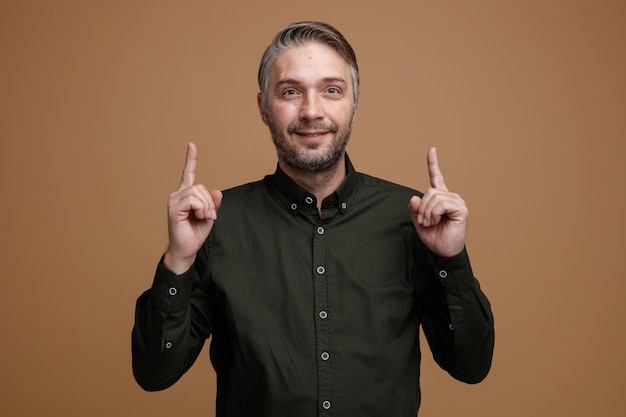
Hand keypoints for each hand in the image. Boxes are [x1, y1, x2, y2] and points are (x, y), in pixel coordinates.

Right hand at [163, 143, 222, 273]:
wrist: (186, 250)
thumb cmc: (195, 234)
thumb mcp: (209, 216)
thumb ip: (213, 203)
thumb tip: (216, 191)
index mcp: (185, 195)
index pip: (188, 174)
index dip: (191, 159)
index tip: (191, 145)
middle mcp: (177, 195)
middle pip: (200, 187)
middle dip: (209, 202)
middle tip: (208, 216)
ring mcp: (173, 201)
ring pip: (198, 192)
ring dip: (206, 206)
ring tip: (202, 218)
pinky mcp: (173, 208)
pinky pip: (193, 200)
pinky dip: (201, 208)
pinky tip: (198, 217)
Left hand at [408, 147, 466, 257]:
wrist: (444, 251)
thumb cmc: (434, 237)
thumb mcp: (419, 222)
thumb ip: (415, 209)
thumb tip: (414, 197)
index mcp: (440, 198)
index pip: (436, 177)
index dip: (433, 164)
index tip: (432, 150)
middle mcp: (450, 197)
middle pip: (428, 191)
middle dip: (421, 208)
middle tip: (424, 222)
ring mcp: (457, 201)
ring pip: (433, 196)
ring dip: (426, 213)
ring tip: (430, 223)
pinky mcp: (461, 208)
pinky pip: (440, 204)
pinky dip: (433, 214)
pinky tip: (437, 221)